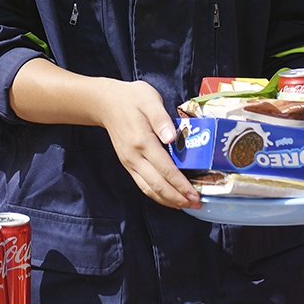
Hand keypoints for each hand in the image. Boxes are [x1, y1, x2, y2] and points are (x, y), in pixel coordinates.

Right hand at [96, 80, 200, 209]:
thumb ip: (161, 119)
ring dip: (168, 200)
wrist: (106, 103)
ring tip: (186, 205)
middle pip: (158, 185)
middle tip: (197, 204)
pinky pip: (143, 185)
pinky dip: (157, 195)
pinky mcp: (128, 164)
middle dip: (178, 198)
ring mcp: (130, 162)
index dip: (181, 184)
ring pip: (149, 189)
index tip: (195, 194)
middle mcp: (134, 157)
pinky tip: (169, 198)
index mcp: (143, 141)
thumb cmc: (132, 99)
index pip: (165, 169)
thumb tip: (172, 137)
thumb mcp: (149, 100)